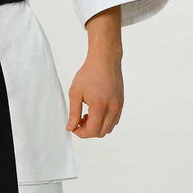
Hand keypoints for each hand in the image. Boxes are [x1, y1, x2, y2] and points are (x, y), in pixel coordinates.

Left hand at [66, 6, 123, 138]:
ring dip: (97, 126)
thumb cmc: (89, 73)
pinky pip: (114, 120)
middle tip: (79, 120)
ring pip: (109, 128)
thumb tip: (71, 127)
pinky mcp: (121, 103)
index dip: (81, 133)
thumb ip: (73, 113)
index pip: (92, 131)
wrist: (105, 59)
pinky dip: (105, 121)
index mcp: (100, 107)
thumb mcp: (75, 93)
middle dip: (88, 131)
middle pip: (101, 133)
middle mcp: (112, 109)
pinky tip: (96, 111)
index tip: (73, 126)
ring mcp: (119, 106)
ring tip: (87, 115)